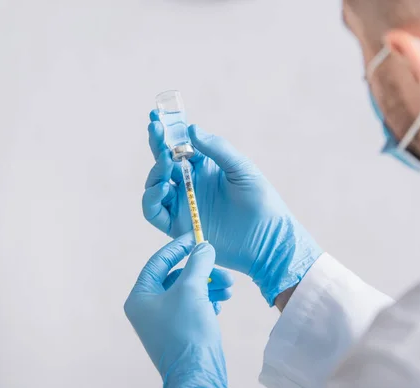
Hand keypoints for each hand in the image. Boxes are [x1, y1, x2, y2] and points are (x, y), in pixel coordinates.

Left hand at [124, 233, 231, 387]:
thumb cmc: (188, 332)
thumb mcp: (192, 290)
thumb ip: (197, 263)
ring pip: (187, 292)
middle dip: (201, 271)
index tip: (197, 236)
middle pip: (176, 277)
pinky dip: (207, 301)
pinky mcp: (178, 331)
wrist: (198, 375)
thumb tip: (204, 246)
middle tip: (222, 269)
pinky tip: (220, 303)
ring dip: (209, 286)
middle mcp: (147, 308)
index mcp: (140, 297)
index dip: (178, 247)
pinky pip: (192, 307)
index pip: (158, 262)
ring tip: (229, 288)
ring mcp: (162, 321)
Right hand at [143, 112, 321, 304]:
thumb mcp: (241, 168)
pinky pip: (153, 211)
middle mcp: (189, 184)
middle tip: (154, 128)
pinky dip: (152, 198)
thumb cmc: (260, 201)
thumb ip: (217, 149)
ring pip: (154, 185)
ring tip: (167, 162)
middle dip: (156, 144)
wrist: (267, 239)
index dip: (167, 131)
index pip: (180, 145)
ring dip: (155, 171)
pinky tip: (165, 188)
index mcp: (204, 168)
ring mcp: (182, 205)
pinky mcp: (177, 226)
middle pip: (162, 162)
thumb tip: (191, 129)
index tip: (157, 114)